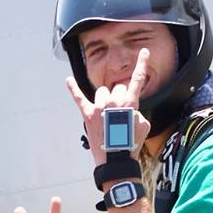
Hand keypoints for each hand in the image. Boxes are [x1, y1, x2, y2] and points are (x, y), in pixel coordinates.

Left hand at [67, 47, 152, 165]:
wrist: (116, 160)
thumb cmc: (131, 144)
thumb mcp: (143, 125)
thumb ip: (137, 111)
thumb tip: (130, 110)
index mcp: (130, 103)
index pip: (138, 78)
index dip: (142, 63)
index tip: (143, 52)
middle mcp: (114, 101)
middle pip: (118, 88)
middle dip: (120, 97)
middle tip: (119, 114)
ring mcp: (99, 106)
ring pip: (102, 91)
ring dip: (105, 99)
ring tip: (106, 113)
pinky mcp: (87, 114)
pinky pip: (78, 97)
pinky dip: (73, 88)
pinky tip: (68, 80)